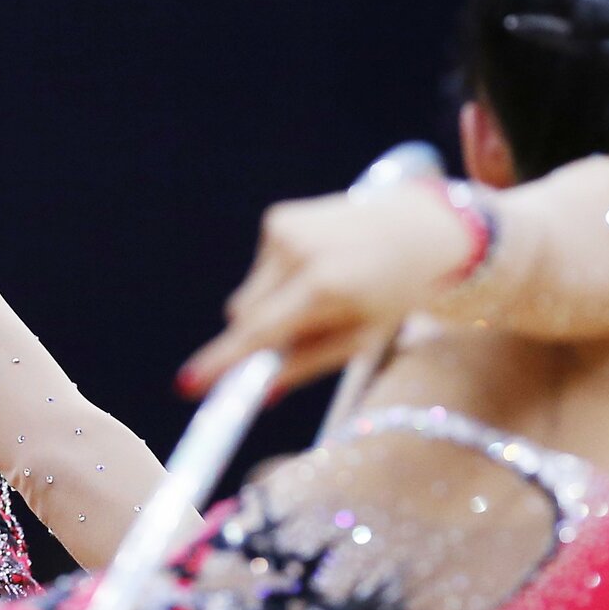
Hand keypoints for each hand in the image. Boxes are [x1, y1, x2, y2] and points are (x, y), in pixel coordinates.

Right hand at [178, 187, 469, 399]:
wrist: (420, 228)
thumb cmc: (394, 293)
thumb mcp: (361, 340)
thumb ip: (307, 364)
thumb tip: (261, 392)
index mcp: (325, 288)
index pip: (260, 331)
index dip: (222, 360)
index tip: (189, 383)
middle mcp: (299, 253)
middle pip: (244, 315)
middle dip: (260, 332)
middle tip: (305, 329)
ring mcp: (284, 229)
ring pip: (249, 294)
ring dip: (274, 302)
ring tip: (324, 287)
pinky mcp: (277, 217)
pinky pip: (260, 268)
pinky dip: (281, 275)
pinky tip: (320, 263)